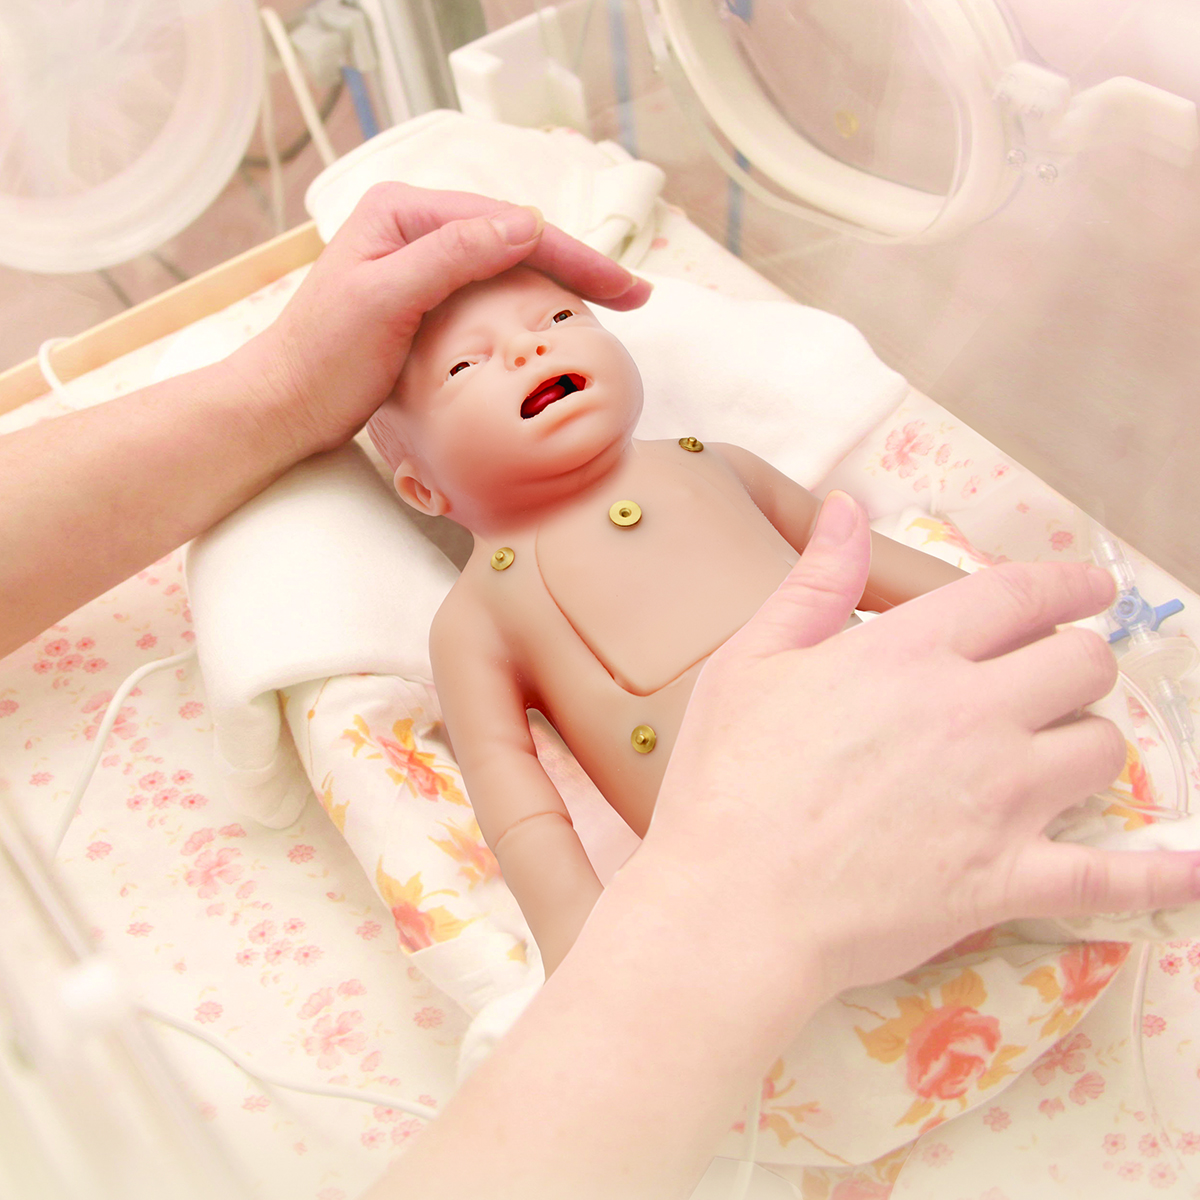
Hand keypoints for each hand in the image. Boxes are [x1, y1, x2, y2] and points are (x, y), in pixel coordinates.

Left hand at [230, 183, 650, 456]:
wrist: (283, 408)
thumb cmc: (322, 359)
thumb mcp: (386, 300)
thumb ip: (452, 256)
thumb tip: (527, 224)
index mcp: (405, 212)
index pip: (508, 224)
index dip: (572, 253)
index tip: (623, 286)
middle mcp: (416, 229)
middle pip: (516, 240)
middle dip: (579, 265)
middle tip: (636, 295)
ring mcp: (421, 265)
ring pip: (508, 267)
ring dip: (560, 283)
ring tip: (612, 305)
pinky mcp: (424, 303)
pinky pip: (490, 295)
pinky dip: (529, 305)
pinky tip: (556, 319)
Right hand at [644, 491, 1199, 1001]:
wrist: (734, 904)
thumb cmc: (728, 781)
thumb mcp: (752, 662)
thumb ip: (815, 583)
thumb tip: (848, 510)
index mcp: (910, 653)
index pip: (1021, 596)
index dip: (1068, 584)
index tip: (1089, 588)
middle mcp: (973, 713)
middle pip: (1083, 664)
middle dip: (1080, 660)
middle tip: (1055, 677)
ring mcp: (1002, 798)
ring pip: (1105, 748)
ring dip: (1091, 742)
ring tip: (1061, 753)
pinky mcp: (1008, 878)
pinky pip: (1114, 877)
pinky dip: (1161, 875)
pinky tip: (1192, 870)